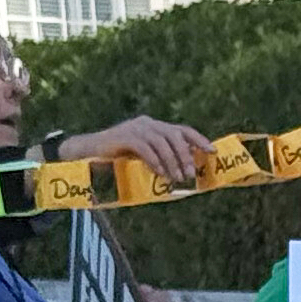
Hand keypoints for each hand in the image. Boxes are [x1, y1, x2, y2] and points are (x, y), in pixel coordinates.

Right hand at [49, 116, 208, 185]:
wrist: (88, 155)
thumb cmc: (117, 160)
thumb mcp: (144, 158)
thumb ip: (162, 159)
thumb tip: (185, 172)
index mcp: (154, 126)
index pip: (181, 129)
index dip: (198, 139)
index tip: (212, 151)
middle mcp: (146, 124)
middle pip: (174, 134)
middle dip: (185, 154)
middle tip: (190, 173)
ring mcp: (134, 128)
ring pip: (161, 141)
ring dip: (172, 160)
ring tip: (177, 177)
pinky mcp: (123, 136)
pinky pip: (144, 147)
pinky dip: (154, 161)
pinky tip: (160, 173)